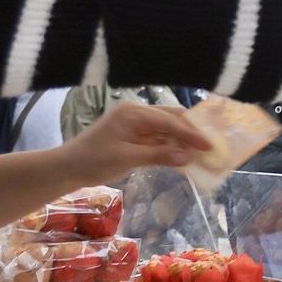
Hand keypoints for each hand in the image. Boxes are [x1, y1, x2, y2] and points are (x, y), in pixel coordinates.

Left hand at [60, 101, 213, 182]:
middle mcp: (136, 114)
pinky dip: (172, 147)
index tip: (209, 145)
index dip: (190, 133)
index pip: (168, 121)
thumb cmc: (93, 161)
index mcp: (133, 113)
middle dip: (191, 132)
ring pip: (167, 130)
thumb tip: (187, 157)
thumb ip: (157, 156)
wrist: (68, 168)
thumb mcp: (126, 159)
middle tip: (213, 145)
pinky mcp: (135, 137)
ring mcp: (136, 125)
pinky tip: (185, 156)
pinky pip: (159, 140)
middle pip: (171, 119)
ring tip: (204, 151)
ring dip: (183, 141)